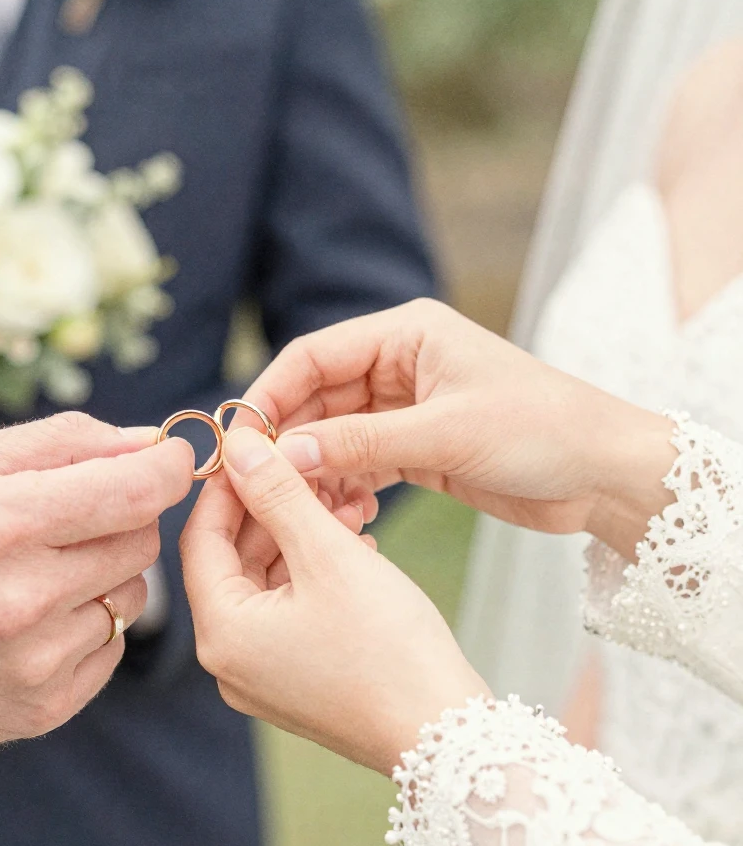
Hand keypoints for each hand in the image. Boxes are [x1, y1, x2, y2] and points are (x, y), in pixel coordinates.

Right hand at [0, 413, 194, 785]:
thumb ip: (61, 442)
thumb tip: (147, 441)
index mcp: (2, 523)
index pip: (137, 491)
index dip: (168, 468)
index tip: (169, 459)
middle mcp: (26, 598)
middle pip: (142, 539)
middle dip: (125, 516)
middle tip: (74, 518)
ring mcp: (38, 661)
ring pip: (134, 595)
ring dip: (106, 574)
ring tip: (43, 574)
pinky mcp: (45, 706)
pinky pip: (112, 646)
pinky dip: (89, 625)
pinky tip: (35, 622)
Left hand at [181, 426, 488, 774]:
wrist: (448, 735)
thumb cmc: (389, 649)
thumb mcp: (328, 554)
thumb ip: (278, 494)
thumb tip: (239, 447)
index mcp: (222, 634)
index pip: (201, 539)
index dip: (227, 486)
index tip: (255, 447)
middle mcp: (231, 662)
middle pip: (235, 560)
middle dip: (274, 509)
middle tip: (311, 470)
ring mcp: (264, 675)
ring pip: (268, 581)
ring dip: (301, 535)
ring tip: (345, 505)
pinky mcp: (298, 678)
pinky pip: (291, 608)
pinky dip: (316, 570)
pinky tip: (354, 542)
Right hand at [244, 300, 676, 558]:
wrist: (605, 472)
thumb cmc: (540, 430)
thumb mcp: (445, 433)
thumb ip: (359, 442)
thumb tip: (283, 454)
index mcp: (405, 334)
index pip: (313, 356)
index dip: (271, 395)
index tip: (241, 438)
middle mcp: (399, 364)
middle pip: (317, 396)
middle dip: (289, 438)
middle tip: (259, 482)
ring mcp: (406, 407)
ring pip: (334, 433)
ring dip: (315, 467)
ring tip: (301, 504)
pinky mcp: (417, 447)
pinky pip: (360, 460)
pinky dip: (343, 483)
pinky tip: (340, 510)